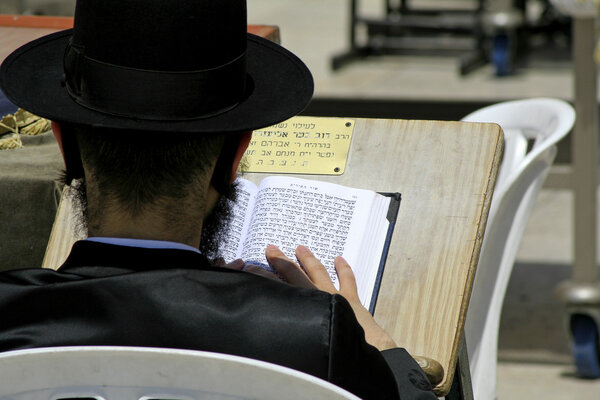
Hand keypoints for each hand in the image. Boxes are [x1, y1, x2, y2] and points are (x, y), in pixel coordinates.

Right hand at [265, 244, 396, 350]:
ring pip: (319, 272)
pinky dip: (343, 268)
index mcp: (303, 309)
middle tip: (271, 249)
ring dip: (308, 259)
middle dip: (281, 261)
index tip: (251, 268)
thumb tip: (271, 346)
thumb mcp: (306, 348)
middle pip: (295, 275)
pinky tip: (340, 259)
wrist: (365, 355)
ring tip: (300, 248)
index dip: (263, 277)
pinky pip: (347, 279)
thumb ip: (291, 338)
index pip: (278, 288)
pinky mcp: (351, 300)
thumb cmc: (336, 355)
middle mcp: (317, 298)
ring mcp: (334, 296)